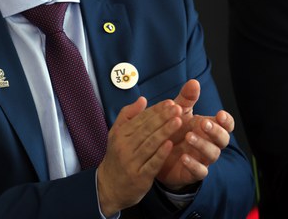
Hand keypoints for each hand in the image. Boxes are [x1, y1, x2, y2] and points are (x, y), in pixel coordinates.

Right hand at [97, 97, 182, 215]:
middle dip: (163, 117)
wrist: (109, 187)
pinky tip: (171, 144)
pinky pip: (152, 163)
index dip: (156, 110)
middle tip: (177, 108)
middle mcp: (124, 147)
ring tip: (178, 121)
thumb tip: (142, 99)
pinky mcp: (140, 177)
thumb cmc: (117, 157)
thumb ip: (129, 114)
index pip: (140, 119)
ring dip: (165, 131)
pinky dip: (161, 154)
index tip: (170, 102)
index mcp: (120, 134)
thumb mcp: (116, 133)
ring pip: (150, 144)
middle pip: (146, 129)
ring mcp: (132, 163)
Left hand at [156, 79, 234, 189]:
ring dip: (203, 145)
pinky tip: (184, 157)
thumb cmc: (174, 129)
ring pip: (213, 154)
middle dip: (216, 131)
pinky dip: (193, 165)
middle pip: (223, 139)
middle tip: (204, 123)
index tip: (219, 114)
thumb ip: (186, 98)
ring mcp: (202, 158)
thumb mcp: (178, 112)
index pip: (226, 124)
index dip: (226, 120)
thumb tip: (194, 81)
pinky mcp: (192, 172)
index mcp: (209, 127)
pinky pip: (200, 171)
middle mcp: (209, 143)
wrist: (157, 154)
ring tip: (189, 137)